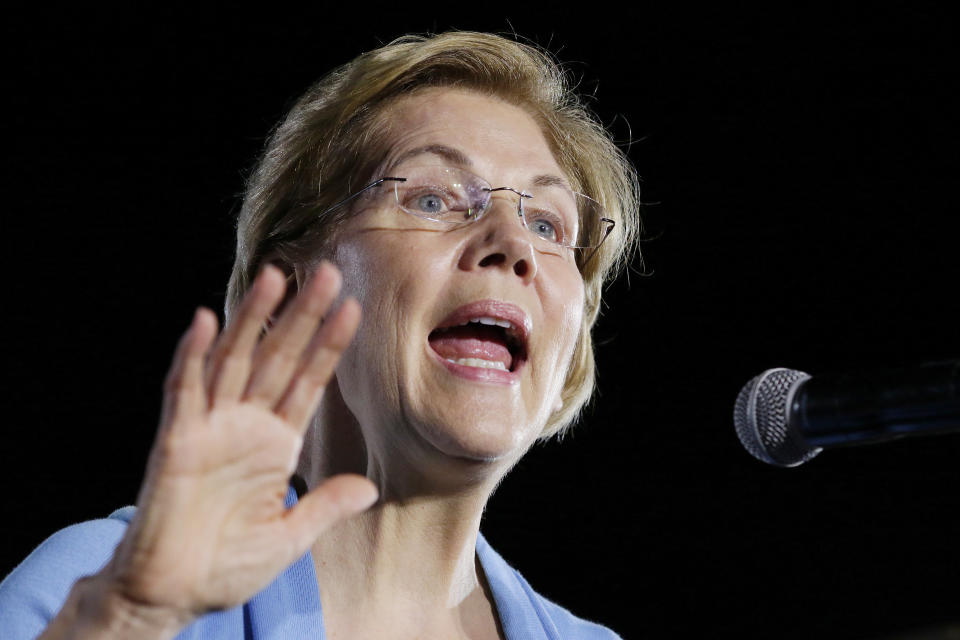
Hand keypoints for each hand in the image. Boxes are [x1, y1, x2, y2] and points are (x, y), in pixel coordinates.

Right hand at [99, 262, 375, 624]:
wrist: (172, 596)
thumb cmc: (226, 566)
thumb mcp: (289, 538)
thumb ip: (324, 506)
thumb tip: (367, 489)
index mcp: (276, 444)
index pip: (309, 383)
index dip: (330, 346)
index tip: (354, 309)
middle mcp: (245, 426)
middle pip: (278, 358)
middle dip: (302, 316)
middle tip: (328, 273)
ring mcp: (210, 428)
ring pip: (234, 361)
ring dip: (252, 319)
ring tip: (276, 277)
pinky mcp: (175, 441)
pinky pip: (183, 391)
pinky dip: (191, 356)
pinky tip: (204, 321)